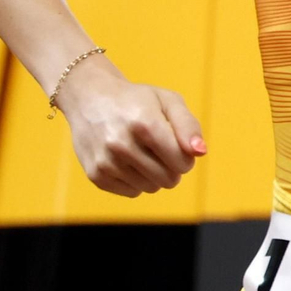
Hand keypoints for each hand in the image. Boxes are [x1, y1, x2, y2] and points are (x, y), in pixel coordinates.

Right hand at [56, 57, 207, 197]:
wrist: (90, 98)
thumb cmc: (136, 100)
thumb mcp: (167, 101)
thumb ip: (188, 126)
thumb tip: (200, 152)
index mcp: (144, 123)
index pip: (182, 162)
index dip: (185, 156)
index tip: (177, 144)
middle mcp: (122, 144)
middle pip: (169, 179)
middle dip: (171, 167)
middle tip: (160, 148)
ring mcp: (106, 161)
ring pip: (151, 187)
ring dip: (153, 174)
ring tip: (141, 151)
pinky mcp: (96, 175)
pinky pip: (132, 192)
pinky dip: (135, 179)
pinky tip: (126, 159)